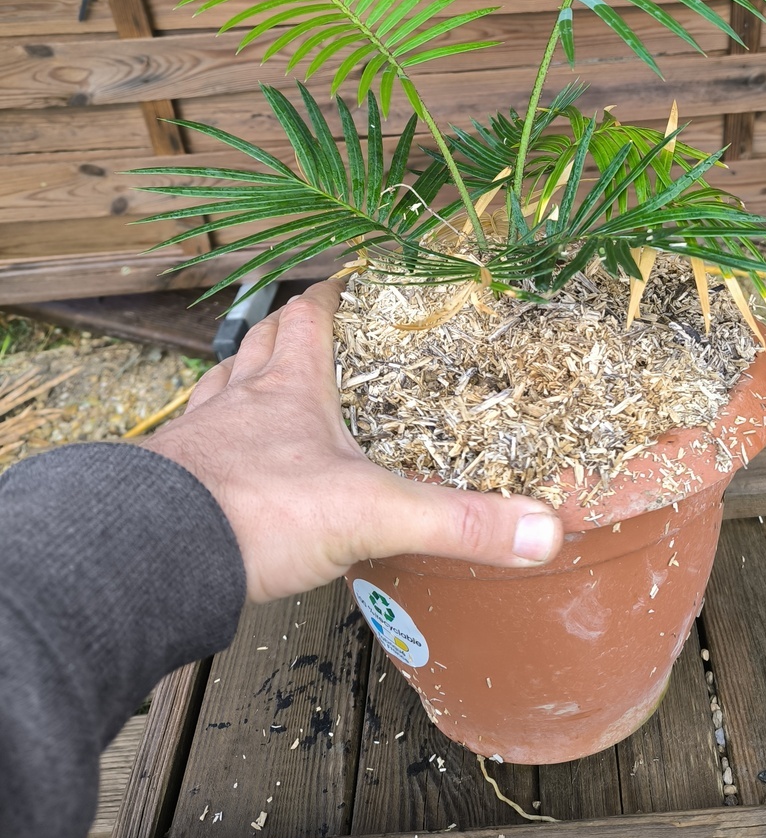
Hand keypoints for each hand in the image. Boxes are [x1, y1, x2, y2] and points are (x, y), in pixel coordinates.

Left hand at [144, 279, 563, 602]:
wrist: (150, 558)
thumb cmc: (254, 512)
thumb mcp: (373, 513)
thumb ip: (458, 522)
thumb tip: (544, 528)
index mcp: (289, 388)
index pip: (310, 316)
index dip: (332, 295)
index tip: (353, 280)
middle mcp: (238, 401)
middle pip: (259, 344)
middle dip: (285, 331)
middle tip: (310, 329)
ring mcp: (196, 441)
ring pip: (219, 387)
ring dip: (241, 380)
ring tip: (261, 388)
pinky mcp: (167, 485)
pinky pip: (190, 446)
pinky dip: (210, 444)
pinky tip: (222, 466)